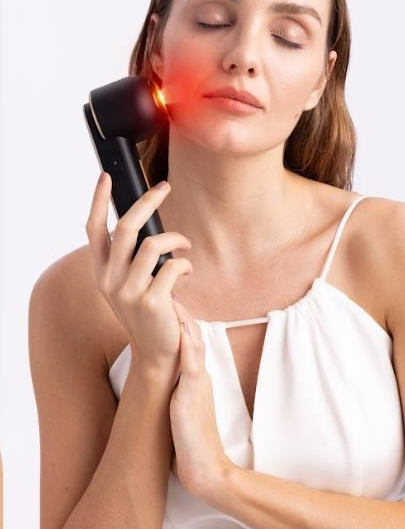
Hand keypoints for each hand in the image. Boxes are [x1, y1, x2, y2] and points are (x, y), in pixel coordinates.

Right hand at [85, 173, 192, 374]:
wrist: (157, 351)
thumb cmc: (149, 308)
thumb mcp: (131, 281)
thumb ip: (131, 255)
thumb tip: (146, 217)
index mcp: (102, 271)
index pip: (94, 229)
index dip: (98, 201)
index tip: (106, 177)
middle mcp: (110, 280)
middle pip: (126, 227)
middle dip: (147, 202)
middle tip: (164, 187)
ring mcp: (129, 292)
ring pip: (153, 244)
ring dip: (175, 239)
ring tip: (184, 245)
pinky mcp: (151, 302)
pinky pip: (172, 266)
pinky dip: (185, 264)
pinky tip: (187, 271)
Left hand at [168, 297, 234, 497]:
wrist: (205, 467)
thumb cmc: (191, 440)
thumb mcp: (185, 404)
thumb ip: (181, 385)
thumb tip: (169, 375)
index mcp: (196, 376)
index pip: (189, 339)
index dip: (179, 318)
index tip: (168, 298)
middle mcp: (199, 374)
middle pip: (192, 335)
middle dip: (181, 311)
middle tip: (169, 286)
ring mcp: (197, 383)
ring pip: (194, 344)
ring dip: (185, 321)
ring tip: (173, 298)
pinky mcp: (193, 395)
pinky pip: (192, 366)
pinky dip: (188, 346)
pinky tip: (182, 330)